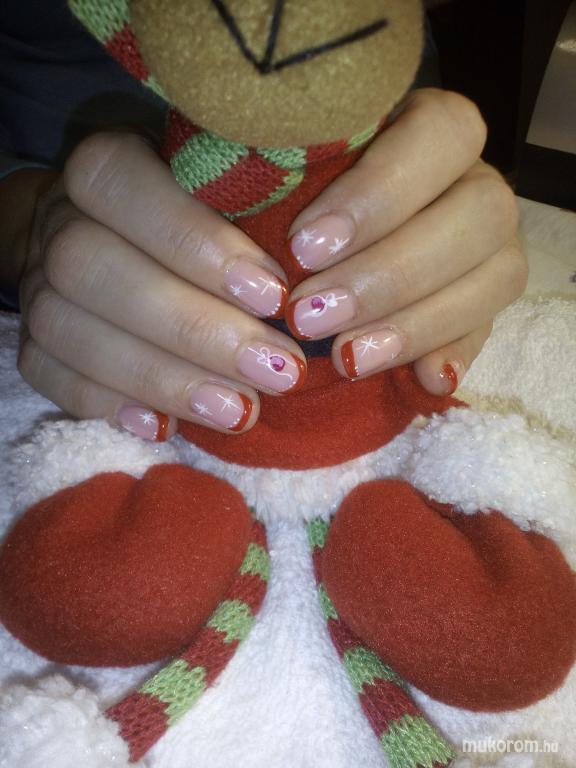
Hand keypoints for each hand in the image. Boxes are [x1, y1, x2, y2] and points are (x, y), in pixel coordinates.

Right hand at [17, 131, 306, 439]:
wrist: (106, 238)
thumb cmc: (191, 219)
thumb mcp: (221, 194)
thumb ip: (250, 216)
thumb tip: (312, 292)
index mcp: (104, 168)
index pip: (125, 185)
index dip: (196, 241)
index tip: (273, 295)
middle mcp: (60, 222)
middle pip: (96, 269)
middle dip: (195, 330)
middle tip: (277, 371)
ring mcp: (39, 285)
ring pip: (69, 330)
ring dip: (162, 377)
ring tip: (240, 412)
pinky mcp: (33, 342)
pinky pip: (47, 375)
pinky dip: (106, 403)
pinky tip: (165, 427)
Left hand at [285, 88, 526, 394]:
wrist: (320, 248)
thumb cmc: (293, 202)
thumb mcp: (287, 186)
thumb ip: (292, 194)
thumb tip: (297, 254)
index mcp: (429, 129)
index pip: (441, 133)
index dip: (379, 191)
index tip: (304, 247)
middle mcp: (473, 180)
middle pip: (480, 211)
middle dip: (391, 273)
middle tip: (310, 316)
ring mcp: (491, 243)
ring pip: (499, 274)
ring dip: (419, 321)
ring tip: (349, 359)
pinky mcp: (487, 300)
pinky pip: (491, 328)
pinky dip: (457, 353)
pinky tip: (424, 379)